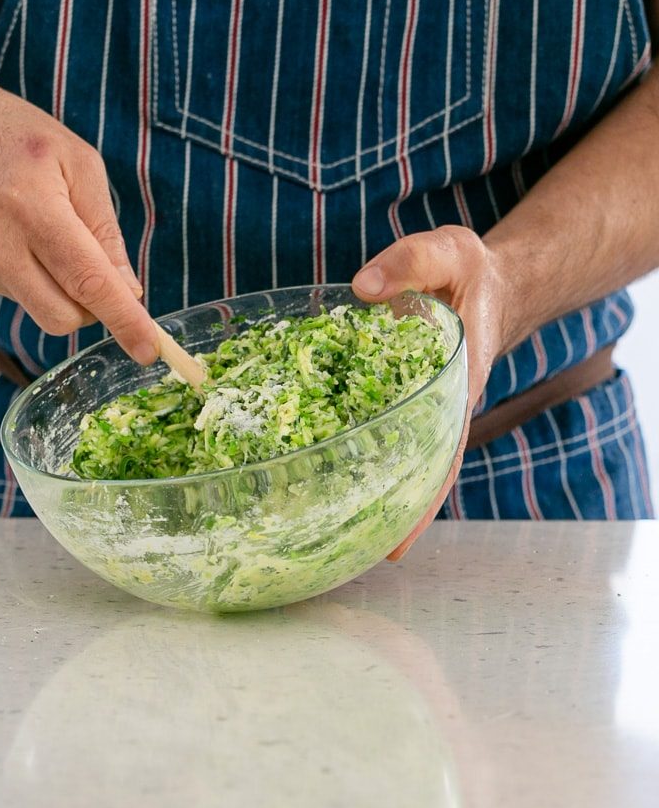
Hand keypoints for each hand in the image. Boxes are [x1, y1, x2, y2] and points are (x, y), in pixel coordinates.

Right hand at [0, 8, 157, 364]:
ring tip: (39, 231)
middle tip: (94, 266)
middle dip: (91, 306)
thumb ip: (105, 231)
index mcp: (33, 209)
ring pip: (39, 310)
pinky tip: (9, 232)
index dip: (124, 320)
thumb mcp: (77, 162)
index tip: (150, 350)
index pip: (88, 282)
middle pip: (63, 317)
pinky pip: (14, 294)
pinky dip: (26, 274)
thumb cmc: (11, 134)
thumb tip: (128, 289)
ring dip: (57, 287)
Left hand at [352, 226, 506, 557]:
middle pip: (416, 471)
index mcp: (457, 380)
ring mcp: (420, 404)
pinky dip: (358, 450)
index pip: (441, 451)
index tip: (397, 545)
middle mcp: (438, 404)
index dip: (420, 500)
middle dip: (387, 514)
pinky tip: (322, 466)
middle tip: (345, 555)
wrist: (483, 280)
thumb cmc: (469, 272)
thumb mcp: (448, 252)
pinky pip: (379, 427)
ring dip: (370, 489)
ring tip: (325, 532)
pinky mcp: (399, 393)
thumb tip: (363, 289)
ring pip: (397, 456)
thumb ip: (410, 263)